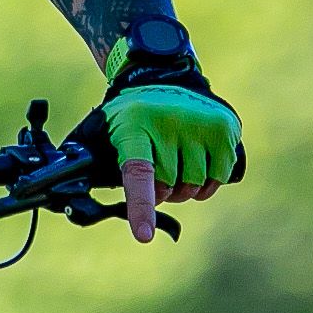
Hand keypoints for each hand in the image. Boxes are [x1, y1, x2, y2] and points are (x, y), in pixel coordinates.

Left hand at [105, 83, 239, 241]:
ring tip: (176, 164)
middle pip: (168, 187)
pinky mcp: (222, 128)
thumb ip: (102, 169)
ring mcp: (198, 124)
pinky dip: (207, 182)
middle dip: (161, 192)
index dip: (142, 206)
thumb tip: (89, 209)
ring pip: (194, 186)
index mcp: (133, 126)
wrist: (162, 77)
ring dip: (184, 187)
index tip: (144, 235)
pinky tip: (197, 162)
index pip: (138, 173)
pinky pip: (218, 177)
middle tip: (156, 172)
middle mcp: (168, 122)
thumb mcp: (108, 133)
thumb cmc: (131, 118)